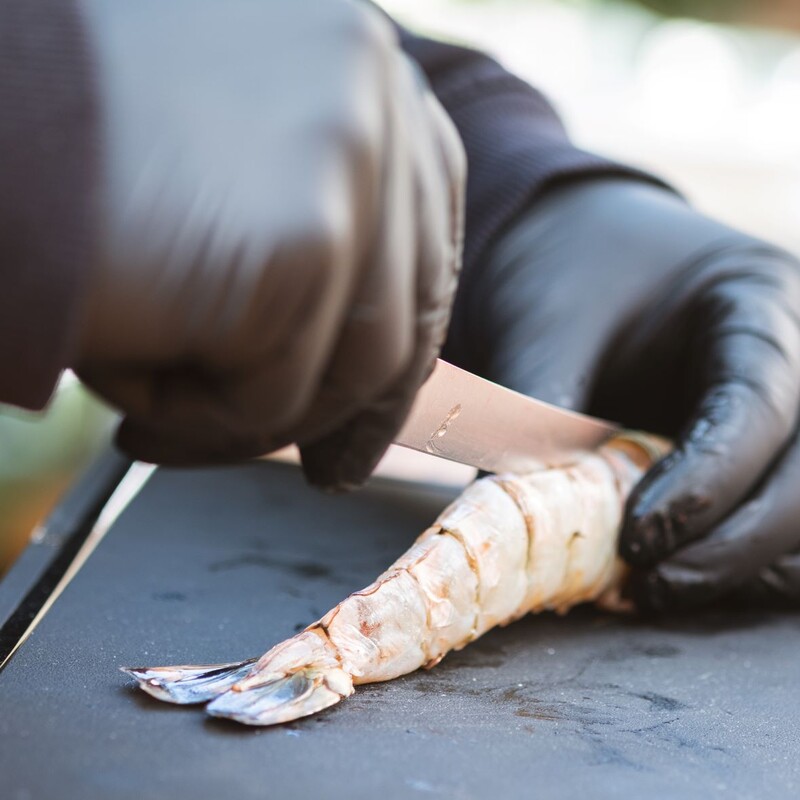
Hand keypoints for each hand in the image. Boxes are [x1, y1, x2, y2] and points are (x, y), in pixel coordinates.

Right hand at [74, 0, 464, 487]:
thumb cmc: (57, 145)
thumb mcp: (223, 157)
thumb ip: (308, 216)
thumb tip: (356, 338)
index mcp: (358, 59)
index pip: (424, 229)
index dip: (400, 328)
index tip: (368, 399)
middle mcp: (371, 88)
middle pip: (407, 304)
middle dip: (360, 408)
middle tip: (325, 467)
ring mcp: (347, 160)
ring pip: (354, 365)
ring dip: (265, 424)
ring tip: (168, 430)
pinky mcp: (299, 243)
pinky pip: (278, 395)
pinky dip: (205, 428)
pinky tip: (135, 416)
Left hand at [445, 177, 799, 609]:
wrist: (578, 248)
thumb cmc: (566, 274)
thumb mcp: (545, 328)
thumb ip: (537, 421)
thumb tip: (509, 525)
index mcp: (756, 298)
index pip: (759, 402)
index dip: (708, 482)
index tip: (640, 538)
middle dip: (737, 543)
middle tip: (649, 584)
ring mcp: (795, 404)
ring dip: (743, 563)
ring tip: (651, 589)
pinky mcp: (769, 448)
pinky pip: (783, 520)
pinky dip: (738, 559)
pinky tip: (672, 573)